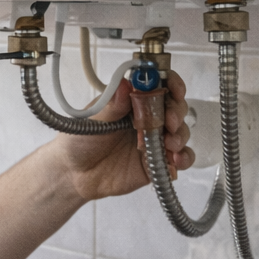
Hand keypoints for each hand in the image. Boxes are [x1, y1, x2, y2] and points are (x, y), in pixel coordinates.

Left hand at [51, 70, 195, 202]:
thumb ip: (111, 106)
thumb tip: (125, 85)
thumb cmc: (79, 142)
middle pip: (174, 107)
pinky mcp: (156, 162)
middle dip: (177, 112)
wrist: (74, 175)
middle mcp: (146, 118)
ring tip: (170, 144)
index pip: (158, 84)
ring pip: (180, 132)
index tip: (174, 89)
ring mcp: (153, 140)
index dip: (171, 83)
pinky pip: (179, 158)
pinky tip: (174, 160)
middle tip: (169, 122)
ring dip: (181, 136)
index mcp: (132, 102)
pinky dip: (184, 158)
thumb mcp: (92, 121)